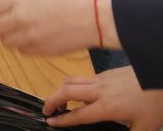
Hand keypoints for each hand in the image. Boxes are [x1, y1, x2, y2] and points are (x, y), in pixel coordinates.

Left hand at [0, 0, 104, 55]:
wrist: (93, 19)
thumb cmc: (70, 3)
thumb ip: (20, 5)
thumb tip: (5, 12)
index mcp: (19, 0)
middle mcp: (19, 18)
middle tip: (2, 30)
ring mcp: (29, 36)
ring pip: (6, 43)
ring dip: (10, 40)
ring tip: (21, 35)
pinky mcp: (40, 51)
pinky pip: (23, 51)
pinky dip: (24, 48)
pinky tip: (34, 41)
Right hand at [44, 67, 162, 129]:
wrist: (161, 76)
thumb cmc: (155, 103)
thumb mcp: (145, 127)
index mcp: (107, 107)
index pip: (78, 115)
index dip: (62, 120)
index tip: (50, 122)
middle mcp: (100, 90)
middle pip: (66, 91)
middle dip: (52, 100)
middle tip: (47, 109)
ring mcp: (102, 79)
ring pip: (72, 81)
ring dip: (62, 90)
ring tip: (61, 100)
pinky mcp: (106, 73)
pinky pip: (84, 78)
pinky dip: (76, 85)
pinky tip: (85, 95)